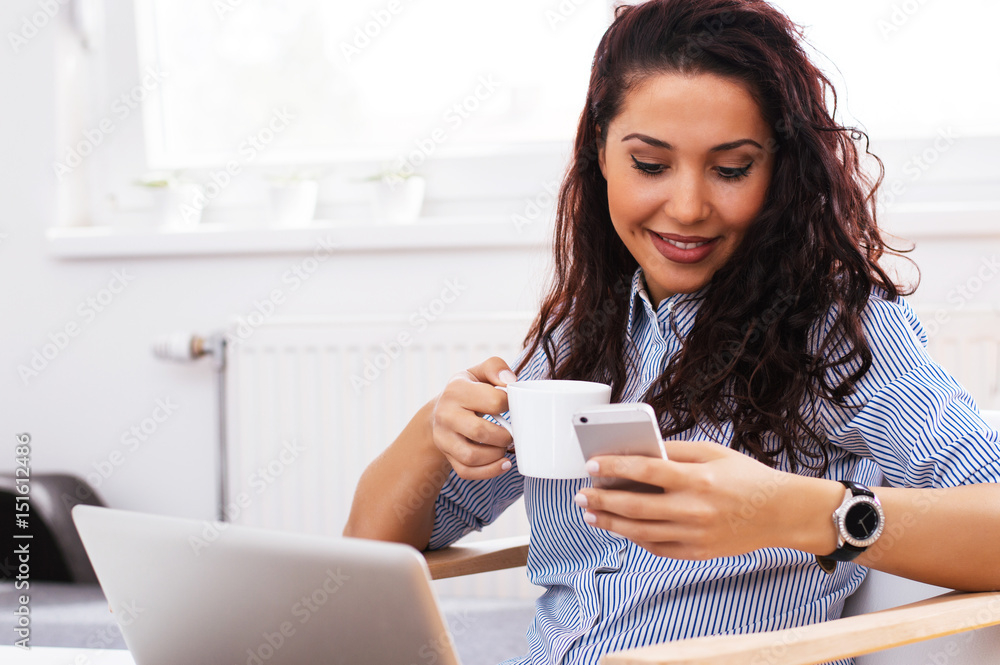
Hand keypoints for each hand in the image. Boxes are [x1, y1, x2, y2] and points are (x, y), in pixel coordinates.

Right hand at [430, 356, 515, 479]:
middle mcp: (446, 414)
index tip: (511, 406)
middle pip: (480, 432)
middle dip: (504, 436)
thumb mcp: (478, 372)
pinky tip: (503, 464)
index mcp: (456, 390)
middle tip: (512, 432)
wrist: (440, 411)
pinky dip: (489, 472)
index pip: (494, 400)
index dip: (510, 404)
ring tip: (505, 447)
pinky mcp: (446, 455)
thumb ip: (495, 367)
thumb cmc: (468, 391)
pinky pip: (467, 472)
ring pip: (471, 456)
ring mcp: (443, 438)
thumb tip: (510, 381)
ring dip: (496, 455)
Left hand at [574, 440, 840, 559]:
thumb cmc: (747, 477)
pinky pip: (658, 547)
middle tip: (581, 495)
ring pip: (641, 532)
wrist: (782, 513)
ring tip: (591, 515)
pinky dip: (636, 538)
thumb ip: (677, 451)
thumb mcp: (714, 452)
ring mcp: (695, 534)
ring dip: (611, 523)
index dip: (614, 468)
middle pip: (635, 506)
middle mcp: (694, 509)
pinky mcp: (698, 552)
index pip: (645, 471)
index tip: (591, 465)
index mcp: (697, 479)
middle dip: (602, 500)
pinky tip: (622, 528)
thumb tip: (641, 451)